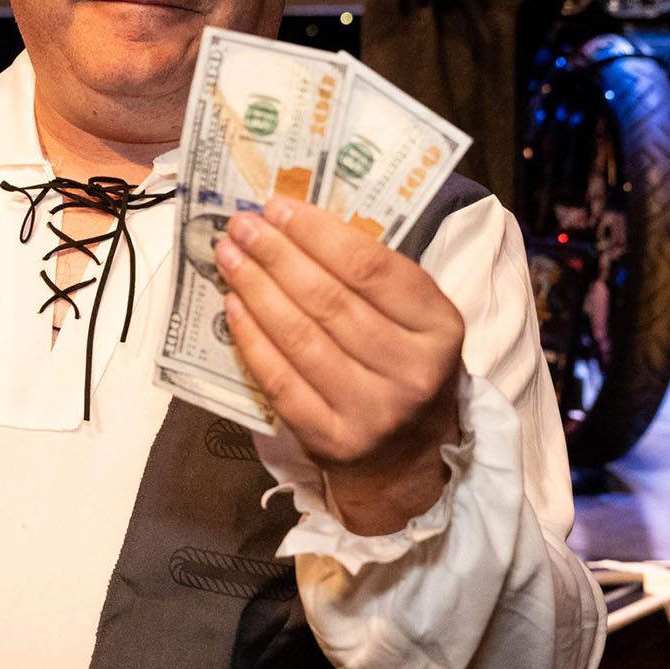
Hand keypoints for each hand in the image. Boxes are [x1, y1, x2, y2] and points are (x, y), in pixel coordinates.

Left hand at [215, 195, 464, 534]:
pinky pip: (279, 379)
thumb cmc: (406, 369)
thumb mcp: (417, 321)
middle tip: (241, 225)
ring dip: (256, 289)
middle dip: (277, 254)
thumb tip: (296, 225)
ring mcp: (370, 411)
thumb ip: (373, 279)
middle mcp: (410, 371)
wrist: (409, 461)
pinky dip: (251, 338)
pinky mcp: (331, 439)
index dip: (318, 233)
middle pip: (330, 300)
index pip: (372, 269)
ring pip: (301, 337)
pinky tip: (233, 305)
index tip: (278, 207)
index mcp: (440, 329)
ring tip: (229, 256)